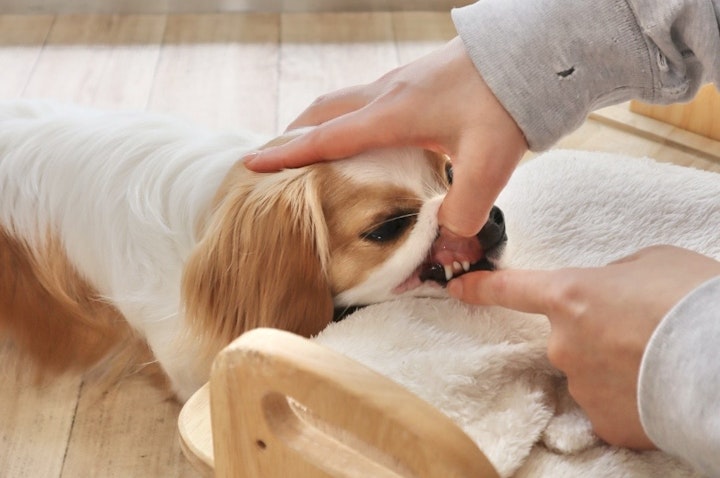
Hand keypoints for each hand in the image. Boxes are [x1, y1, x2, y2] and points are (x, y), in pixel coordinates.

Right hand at [244, 37, 527, 235]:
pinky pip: (362, 99)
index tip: (252, 164)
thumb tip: (446, 245)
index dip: (288, 155)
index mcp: (392, 114)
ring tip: (308, 149)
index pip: (327, 138)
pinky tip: (361, 137)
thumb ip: (463, 210)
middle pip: (323, 112)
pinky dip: (344, 118)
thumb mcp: (489, 164)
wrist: (529, 55)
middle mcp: (386, 94)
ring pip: (340, 101)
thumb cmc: (506, 102)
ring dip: (317, 123)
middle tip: (275, 158)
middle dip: (293, 134)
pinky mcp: (413, 81)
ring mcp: (398, 83)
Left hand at [448, 245, 719, 448]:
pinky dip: (629, 399)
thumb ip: (613, 275)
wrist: (719, 362)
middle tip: (643, 330)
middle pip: (567, 337)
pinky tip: (656, 389)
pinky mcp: (605, 423)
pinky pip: (609, 406)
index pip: (509, 289)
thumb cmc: (690, 298)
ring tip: (658, 359)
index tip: (457, 286)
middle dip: (596, 334)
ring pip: (589, 373)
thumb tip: (607, 289)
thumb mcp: (650, 263)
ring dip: (615, 366)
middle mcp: (563, 343)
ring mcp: (581, 386)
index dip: (480, 287)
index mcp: (569, 295)